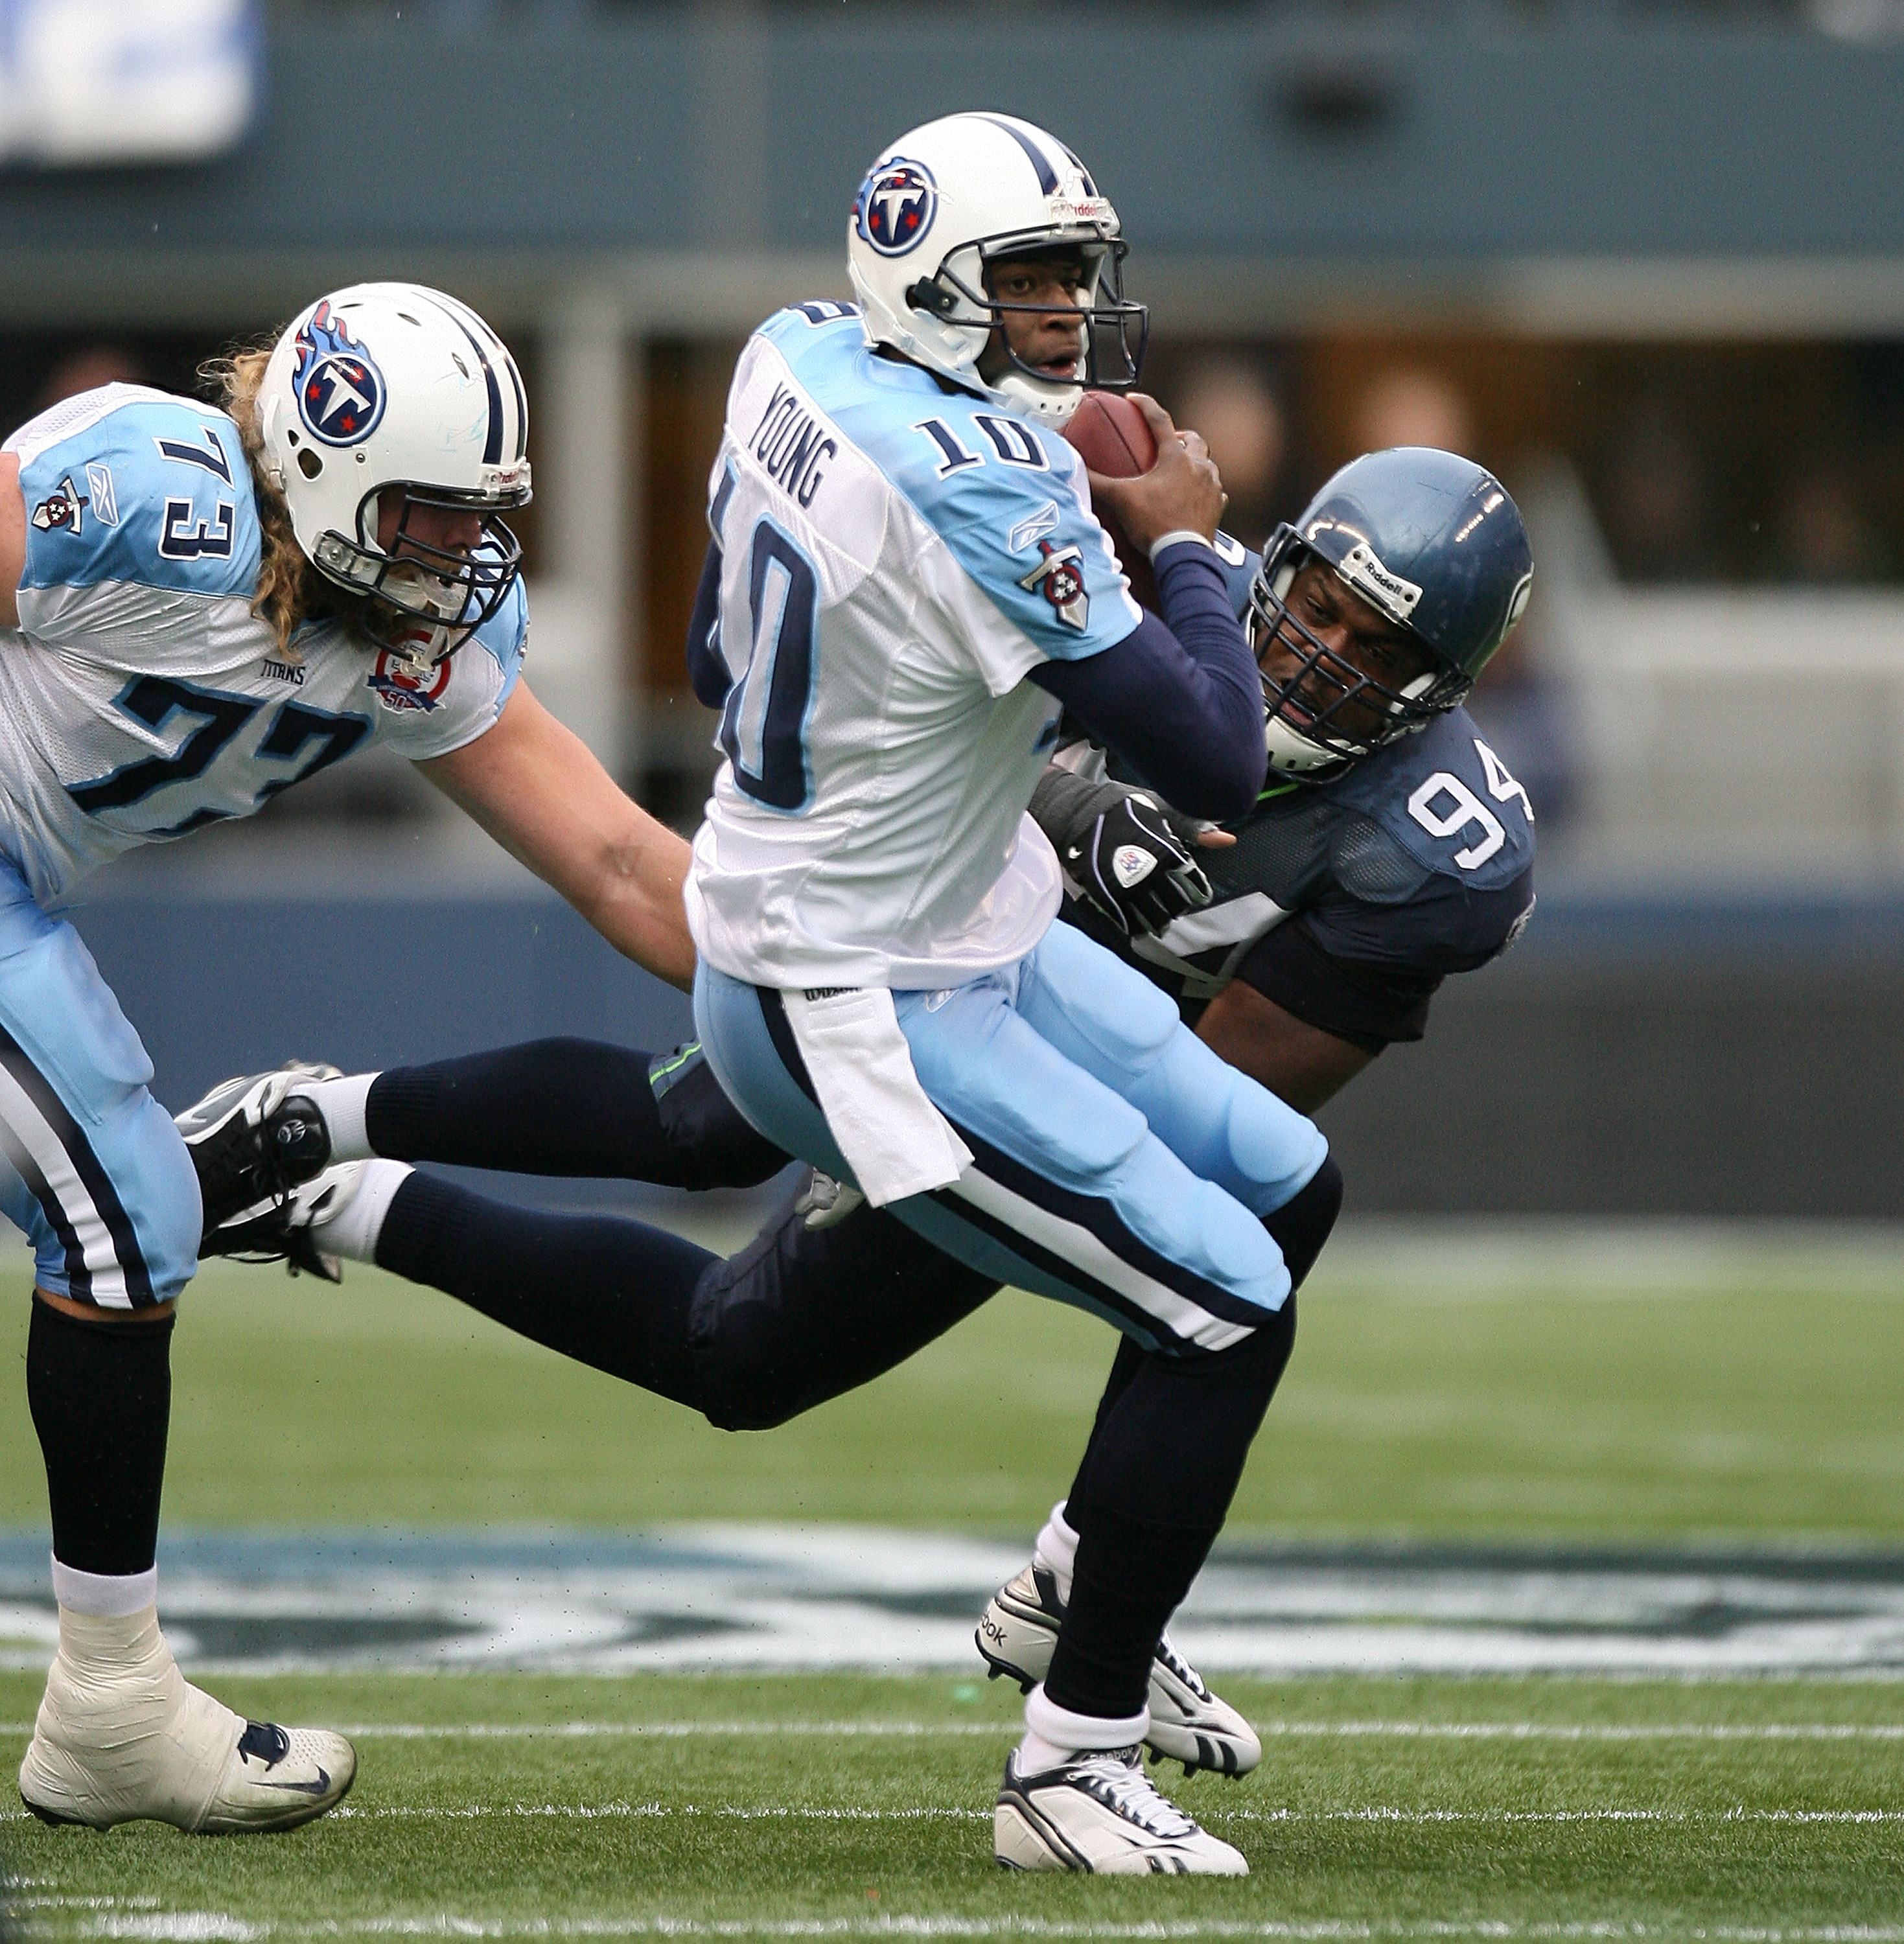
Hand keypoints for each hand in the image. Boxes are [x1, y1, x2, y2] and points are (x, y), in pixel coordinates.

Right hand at [1067, 789, 1214, 936]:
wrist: (1080, 814)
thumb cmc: (1125, 807)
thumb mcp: (1162, 808)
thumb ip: (1195, 827)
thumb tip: (1230, 840)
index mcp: (1166, 853)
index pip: (1193, 883)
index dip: (1197, 889)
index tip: (1197, 892)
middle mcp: (1149, 874)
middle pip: (1176, 905)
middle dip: (1178, 905)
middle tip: (1175, 903)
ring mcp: (1127, 888)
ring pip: (1155, 919)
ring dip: (1160, 920)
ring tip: (1160, 916)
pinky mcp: (1107, 897)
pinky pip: (1129, 922)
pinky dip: (1137, 926)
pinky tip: (1140, 923)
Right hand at [1086, 395, 1227, 556]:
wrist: (1183, 554)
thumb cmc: (1155, 524)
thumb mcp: (1122, 499)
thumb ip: (1098, 482)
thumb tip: (1077, 470)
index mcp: (1175, 457)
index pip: (1159, 420)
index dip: (1145, 406)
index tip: (1135, 399)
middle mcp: (1198, 467)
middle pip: (1193, 439)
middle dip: (1180, 437)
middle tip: (1168, 442)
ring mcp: (1211, 486)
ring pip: (1207, 464)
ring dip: (1195, 463)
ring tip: (1181, 471)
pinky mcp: (1217, 506)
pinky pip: (1215, 491)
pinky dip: (1204, 489)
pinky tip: (1195, 496)